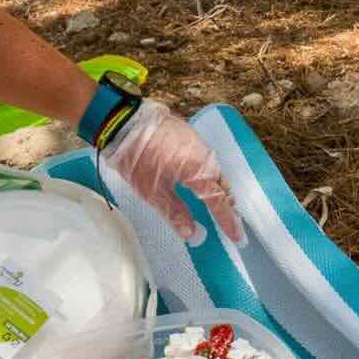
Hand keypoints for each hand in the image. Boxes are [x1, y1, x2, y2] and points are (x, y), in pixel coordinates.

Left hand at [99, 100, 243, 246]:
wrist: (121, 120)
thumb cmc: (136, 158)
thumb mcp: (152, 191)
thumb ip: (175, 213)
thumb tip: (192, 234)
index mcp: (198, 171)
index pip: (219, 201)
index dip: (228, 221)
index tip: (237, 237)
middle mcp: (204, 155)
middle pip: (223, 185)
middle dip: (229, 205)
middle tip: (231, 222)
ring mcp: (197, 142)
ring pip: (216, 170)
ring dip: (220, 189)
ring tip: (220, 204)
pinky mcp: (189, 134)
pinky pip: (207, 159)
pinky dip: (210, 174)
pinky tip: (204, 180)